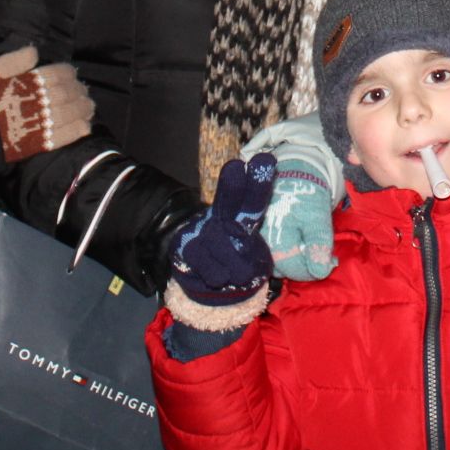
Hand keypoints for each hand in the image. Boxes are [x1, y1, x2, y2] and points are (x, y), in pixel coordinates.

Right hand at [0, 46, 94, 162]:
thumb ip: (14, 60)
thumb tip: (34, 51)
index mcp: (28, 82)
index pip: (56, 74)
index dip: (67, 73)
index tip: (73, 74)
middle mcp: (38, 100)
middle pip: (67, 93)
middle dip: (78, 92)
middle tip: (86, 93)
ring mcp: (39, 122)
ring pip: (69, 114)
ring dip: (83, 110)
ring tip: (90, 108)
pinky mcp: (38, 142)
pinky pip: (63, 136)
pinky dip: (76, 131)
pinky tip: (85, 127)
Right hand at [169, 154, 277, 309]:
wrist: (208, 288)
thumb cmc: (236, 269)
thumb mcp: (253, 261)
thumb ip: (253, 258)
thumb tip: (250, 268)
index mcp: (243, 218)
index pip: (252, 200)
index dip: (259, 182)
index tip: (266, 161)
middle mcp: (221, 218)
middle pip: (228, 202)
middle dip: (233, 185)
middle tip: (236, 168)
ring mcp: (200, 230)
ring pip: (216, 238)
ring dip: (231, 258)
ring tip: (241, 275)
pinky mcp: (182, 245)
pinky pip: (199, 256)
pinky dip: (213, 270)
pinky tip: (220, 278)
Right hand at [262, 154, 338, 280]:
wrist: (292, 172)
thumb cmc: (307, 195)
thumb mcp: (318, 219)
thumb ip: (318, 246)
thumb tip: (320, 273)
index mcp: (275, 240)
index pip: (294, 270)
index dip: (313, 270)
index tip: (328, 263)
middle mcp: (261, 243)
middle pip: (283, 269)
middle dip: (303, 265)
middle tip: (320, 254)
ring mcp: (257, 239)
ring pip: (276, 262)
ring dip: (293, 260)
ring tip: (308, 247)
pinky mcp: (258, 235)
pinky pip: (270, 253)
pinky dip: (285, 252)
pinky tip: (297, 243)